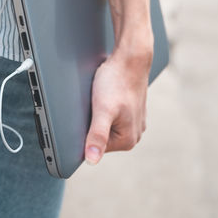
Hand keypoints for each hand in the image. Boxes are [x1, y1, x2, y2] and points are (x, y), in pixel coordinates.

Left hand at [84, 48, 150, 164]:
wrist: (130, 57)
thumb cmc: (117, 81)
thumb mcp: (102, 110)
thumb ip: (97, 135)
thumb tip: (91, 161)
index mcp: (127, 141)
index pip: (93, 147)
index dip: (84, 131)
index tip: (84, 115)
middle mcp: (133, 134)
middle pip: (99, 135)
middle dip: (92, 121)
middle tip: (93, 104)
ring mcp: (133, 122)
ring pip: (105, 123)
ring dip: (98, 112)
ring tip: (101, 98)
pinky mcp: (130, 110)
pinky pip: (111, 113)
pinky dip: (105, 106)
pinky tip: (107, 95)